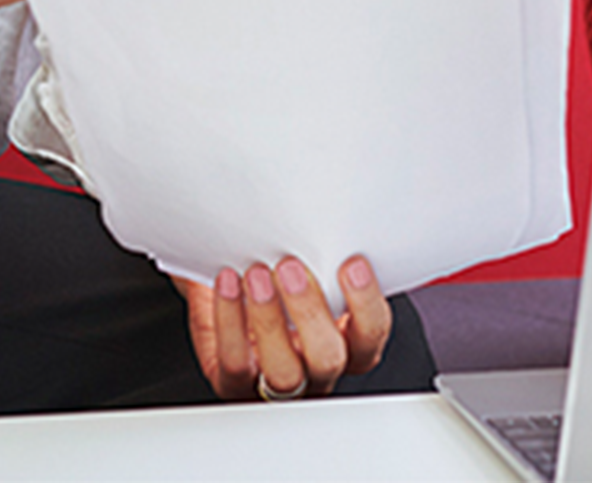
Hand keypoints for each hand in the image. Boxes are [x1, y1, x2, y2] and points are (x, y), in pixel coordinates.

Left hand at [177, 255, 391, 400]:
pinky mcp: (235, 383)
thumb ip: (318, 253)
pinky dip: (230, 321)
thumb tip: (321, 208)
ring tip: (255, 274)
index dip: (366, 303)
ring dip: (269, 320)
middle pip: (328, 359)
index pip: (370, 333)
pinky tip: (228, 283)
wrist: (222, 289)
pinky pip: (235, 363)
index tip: (351, 263)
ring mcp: (276, 381)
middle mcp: (316, 369)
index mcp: (346, 341)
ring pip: (284, 372)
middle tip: (291, 266)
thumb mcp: (300, 264)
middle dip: (310, 312)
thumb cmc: (270, 274)